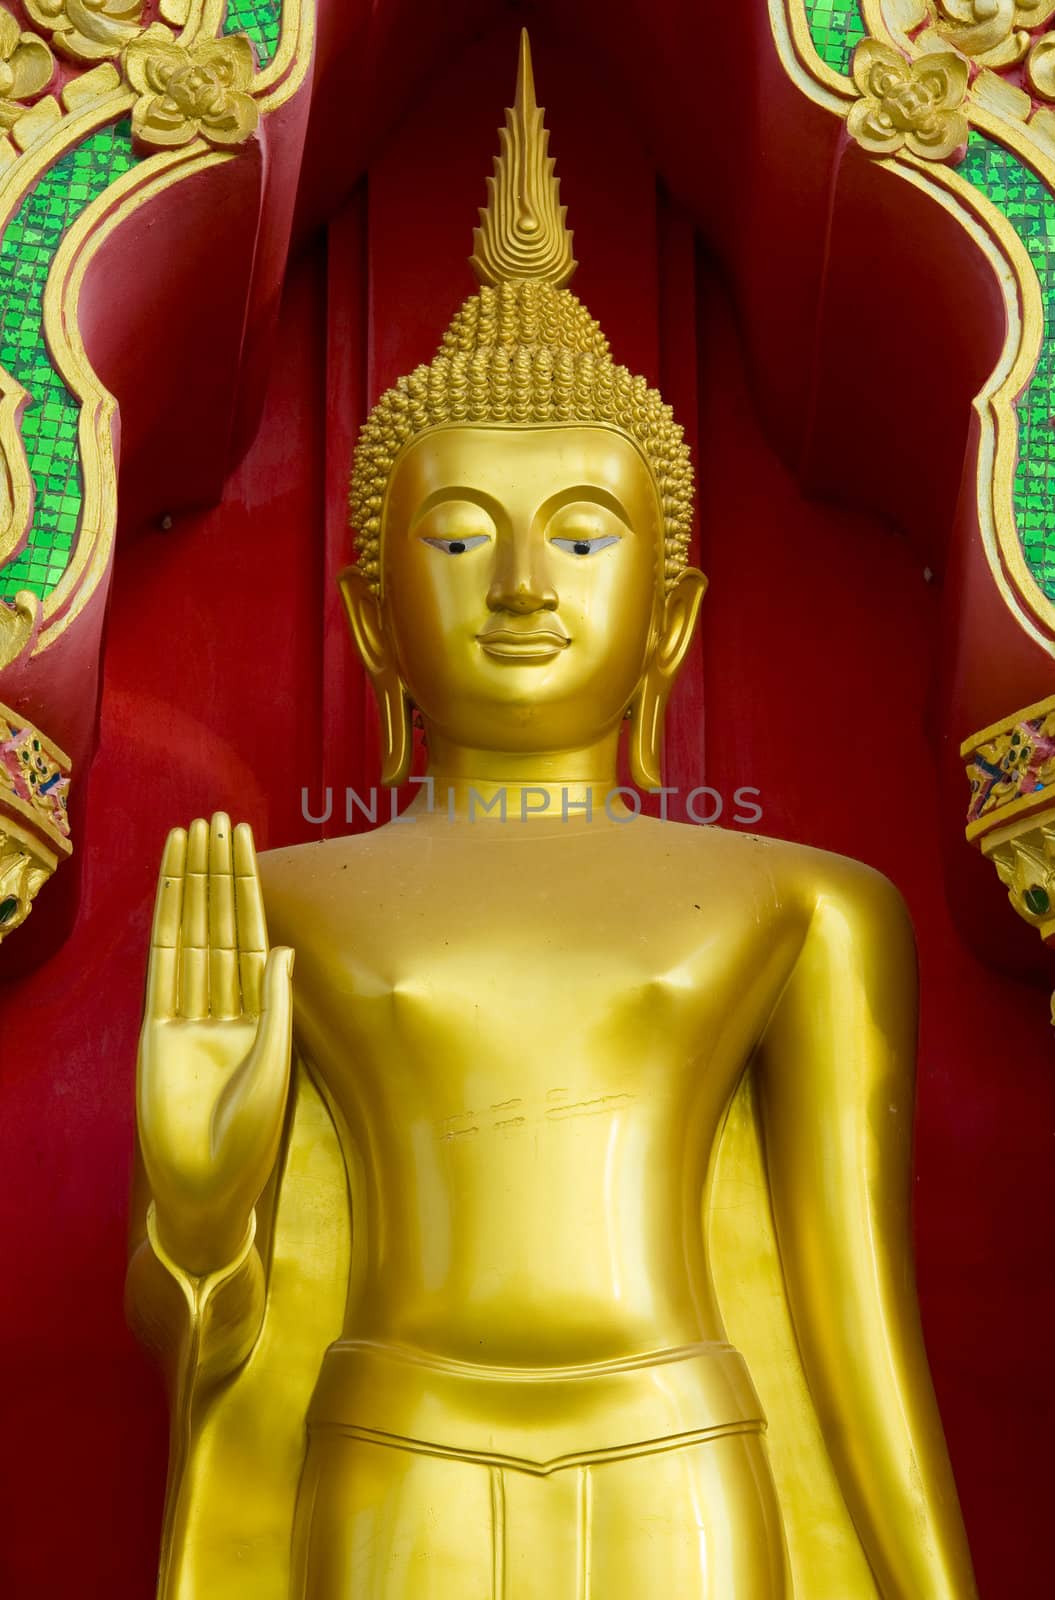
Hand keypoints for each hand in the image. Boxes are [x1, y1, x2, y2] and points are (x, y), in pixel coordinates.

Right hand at [137, 813, 293, 1275]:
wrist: (204, 1188)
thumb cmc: (249, 1140)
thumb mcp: (273, 1065)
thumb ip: (275, 1005)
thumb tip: (282, 947)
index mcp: (260, 1011)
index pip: (251, 934)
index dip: (248, 887)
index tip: (243, 842)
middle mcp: (224, 1002)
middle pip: (219, 922)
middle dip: (218, 872)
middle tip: (216, 818)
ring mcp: (187, 1011)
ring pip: (190, 933)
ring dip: (191, 885)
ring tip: (190, 834)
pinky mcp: (154, 1028)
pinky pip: (160, 965)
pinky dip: (164, 925)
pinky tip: (169, 889)